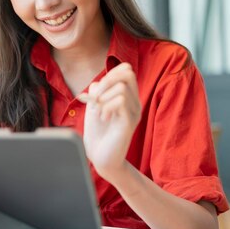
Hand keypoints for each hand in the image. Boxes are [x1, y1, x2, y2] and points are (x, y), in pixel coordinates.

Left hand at [82, 63, 140, 180]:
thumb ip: (97, 91)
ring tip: (99, 112)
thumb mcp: (95, 106)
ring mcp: (134, 112)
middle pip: (128, 73)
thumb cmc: (98, 132)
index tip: (97, 90)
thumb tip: (98, 82)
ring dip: (104, 97)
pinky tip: (103, 117)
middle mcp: (134, 103)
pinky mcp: (129, 122)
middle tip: (96, 98)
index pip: (127, 71)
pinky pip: (120, 101)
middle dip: (106, 81)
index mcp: (127, 97)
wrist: (100, 157)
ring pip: (121, 88)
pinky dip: (106, 106)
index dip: (111, 72)